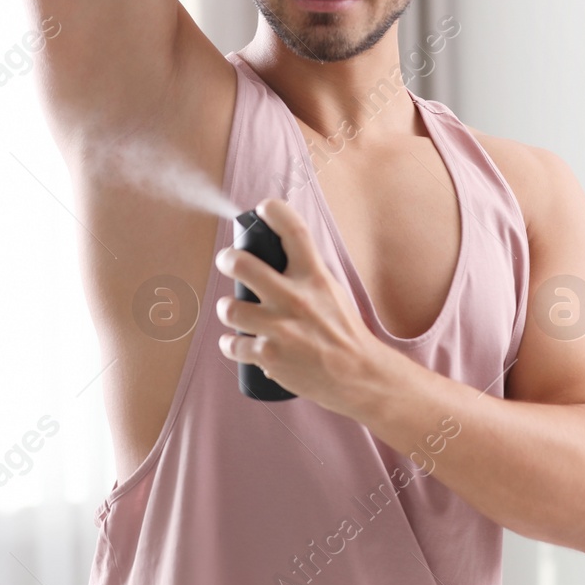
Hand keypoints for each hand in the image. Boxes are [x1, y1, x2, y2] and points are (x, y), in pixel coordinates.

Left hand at [214, 197, 395, 416]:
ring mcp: (280, 328)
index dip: (272, 210)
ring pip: (229, 308)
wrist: (357, 374)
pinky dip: (232, 344)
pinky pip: (233, 345)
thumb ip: (307, 271)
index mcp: (314, 276)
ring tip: (234, 311)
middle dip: (227, 259)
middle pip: (242, 264)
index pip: (292, 229)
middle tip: (228, 261)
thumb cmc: (344, 330)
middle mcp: (295, 298)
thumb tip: (279, 250)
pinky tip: (237, 343)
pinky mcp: (270, 356)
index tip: (263, 209)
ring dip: (227, 308)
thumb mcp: (332, 290)